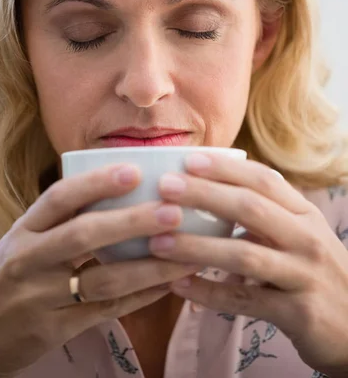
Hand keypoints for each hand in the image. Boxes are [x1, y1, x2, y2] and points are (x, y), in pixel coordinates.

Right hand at [0, 163, 196, 377]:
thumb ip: (59, 222)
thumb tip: (118, 195)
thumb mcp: (21, 242)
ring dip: (149, 266)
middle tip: (173, 211)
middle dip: (132, 221)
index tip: (135, 170)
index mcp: (23, 230)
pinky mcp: (55, 329)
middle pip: (84, 234)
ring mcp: (41, 297)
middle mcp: (29, 259)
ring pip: (103, 278)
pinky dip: (140, 297)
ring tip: (186, 253)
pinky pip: (106, 310)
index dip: (97, 182)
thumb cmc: (5, 279)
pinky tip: (166, 285)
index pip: (59, 198)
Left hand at [148, 151, 347, 376]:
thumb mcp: (301, 234)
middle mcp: (307, 239)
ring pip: (243, 255)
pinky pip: (244, 301)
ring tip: (157, 242)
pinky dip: (208, 293)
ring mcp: (304, 276)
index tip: (188, 159)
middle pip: (250, 208)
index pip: (263, 180)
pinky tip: (178, 286)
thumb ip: (266, 214)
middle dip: (204, 195)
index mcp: (304, 214)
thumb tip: (212, 188)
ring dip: (196, 247)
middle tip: (165, 187)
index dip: (225, 169)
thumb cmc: (316, 271)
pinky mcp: (297, 313)